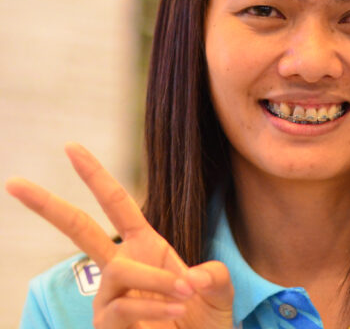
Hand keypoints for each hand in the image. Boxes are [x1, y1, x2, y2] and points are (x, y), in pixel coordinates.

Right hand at [5, 143, 233, 328]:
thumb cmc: (204, 321)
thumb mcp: (218, 290)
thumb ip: (214, 275)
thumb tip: (191, 279)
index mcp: (145, 246)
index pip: (117, 204)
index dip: (96, 176)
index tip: (71, 148)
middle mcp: (121, 267)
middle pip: (79, 229)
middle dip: (49, 206)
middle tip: (15, 183)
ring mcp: (110, 297)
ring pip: (118, 272)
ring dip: (156, 280)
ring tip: (185, 295)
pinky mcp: (107, 325)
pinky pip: (123, 308)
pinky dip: (152, 308)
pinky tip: (174, 313)